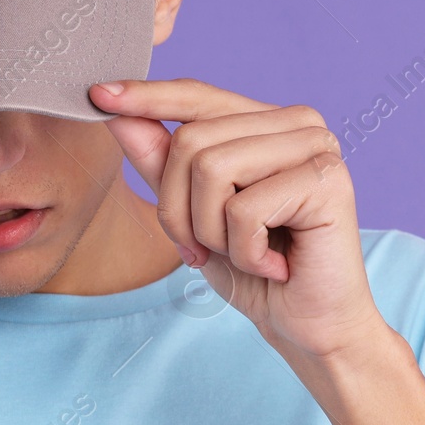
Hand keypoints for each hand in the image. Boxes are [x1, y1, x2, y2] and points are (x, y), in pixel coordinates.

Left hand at [90, 78, 388, 363]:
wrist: (308, 328)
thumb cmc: (254, 270)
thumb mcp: (191, 213)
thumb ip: (158, 160)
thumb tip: (114, 110)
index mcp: (267, 122)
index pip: (196, 97)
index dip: (145, 98)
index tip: (96, 96)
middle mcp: (298, 123)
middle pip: (191, 139)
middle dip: (178, 209)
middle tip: (205, 250)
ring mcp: (317, 147)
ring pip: (211, 169)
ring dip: (210, 232)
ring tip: (245, 255)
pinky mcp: (327, 181)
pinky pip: (242, 209)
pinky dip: (245, 253)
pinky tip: (275, 266)